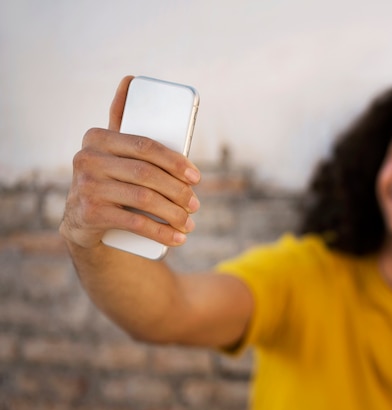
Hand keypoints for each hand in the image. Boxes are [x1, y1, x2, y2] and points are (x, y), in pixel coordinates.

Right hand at [59, 76, 201, 248]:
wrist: (84, 221)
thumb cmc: (111, 178)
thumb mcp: (114, 150)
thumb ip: (122, 119)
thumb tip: (131, 78)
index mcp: (96, 137)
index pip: (146, 145)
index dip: (176, 162)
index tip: (197, 178)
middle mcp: (85, 159)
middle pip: (147, 174)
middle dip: (179, 191)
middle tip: (195, 205)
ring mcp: (84, 187)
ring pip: (143, 199)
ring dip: (174, 214)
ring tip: (190, 223)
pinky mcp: (87, 214)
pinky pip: (133, 223)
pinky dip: (161, 233)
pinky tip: (178, 238)